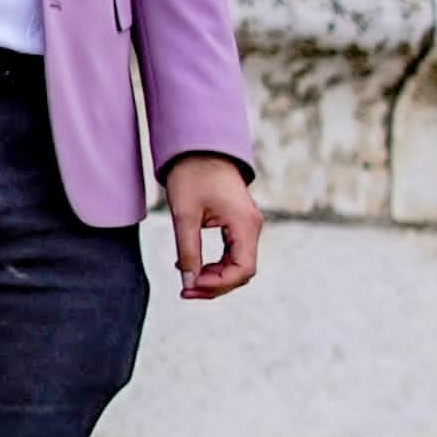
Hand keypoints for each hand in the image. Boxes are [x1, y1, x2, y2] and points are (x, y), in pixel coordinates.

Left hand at [161, 154, 261, 300]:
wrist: (198, 145)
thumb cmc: (191, 174)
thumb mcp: (184, 214)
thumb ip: (188, 249)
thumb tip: (189, 282)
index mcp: (245, 224)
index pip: (242, 269)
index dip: (218, 284)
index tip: (192, 286)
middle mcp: (252, 227)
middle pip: (242, 271)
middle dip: (215, 285)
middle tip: (185, 291)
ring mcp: (247, 225)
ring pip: (237, 264)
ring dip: (214, 277)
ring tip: (188, 282)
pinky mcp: (238, 223)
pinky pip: (232, 253)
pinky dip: (215, 264)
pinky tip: (193, 267)